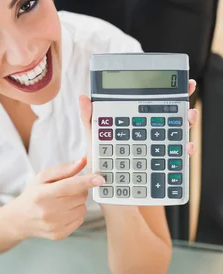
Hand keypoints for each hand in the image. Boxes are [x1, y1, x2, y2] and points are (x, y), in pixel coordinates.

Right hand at [13, 158, 104, 240]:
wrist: (19, 219)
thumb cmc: (33, 195)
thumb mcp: (42, 178)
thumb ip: (64, 169)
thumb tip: (84, 161)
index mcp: (43, 194)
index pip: (69, 186)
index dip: (86, 181)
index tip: (100, 178)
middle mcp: (49, 211)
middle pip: (80, 197)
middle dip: (79, 190)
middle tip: (66, 190)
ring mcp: (54, 225)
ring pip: (82, 208)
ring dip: (77, 203)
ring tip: (62, 202)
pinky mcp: (59, 234)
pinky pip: (80, 220)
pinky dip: (75, 214)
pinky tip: (63, 212)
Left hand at [79, 79, 198, 158]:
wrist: (108, 190)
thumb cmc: (102, 161)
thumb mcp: (94, 137)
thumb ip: (89, 118)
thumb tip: (83, 96)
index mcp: (138, 122)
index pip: (156, 103)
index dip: (172, 91)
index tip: (185, 83)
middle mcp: (152, 133)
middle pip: (173, 116)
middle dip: (185, 106)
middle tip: (189, 102)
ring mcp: (159, 149)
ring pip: (179, 133)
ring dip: (188, 124)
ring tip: (189, 117)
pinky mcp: (163, 165)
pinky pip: (178, 157)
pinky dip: (185, 150)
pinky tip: (186, 146)